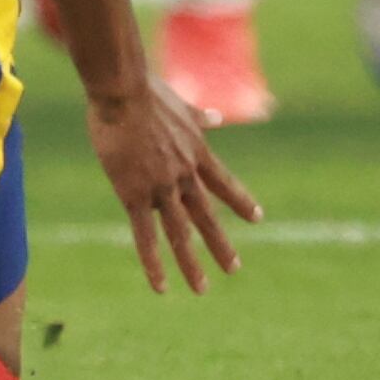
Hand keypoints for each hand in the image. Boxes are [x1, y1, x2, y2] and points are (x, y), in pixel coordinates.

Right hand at [87, 79, 260, 294]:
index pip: (224, 183)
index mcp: (196, 151)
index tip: (257, 218)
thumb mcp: (180, 104)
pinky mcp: (134, 195)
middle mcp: (184, 174)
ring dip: (192, 263)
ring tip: (203, 289)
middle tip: (234, 268)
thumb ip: (199, 117)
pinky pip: (146, 236)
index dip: (240, 201)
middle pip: (206, 216)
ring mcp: (161, 187)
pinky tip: (161, 286)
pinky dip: (154, 263)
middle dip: (221, 244)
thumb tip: (216, 117)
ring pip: (180, 233)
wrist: (122, 91)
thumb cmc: (144, 90)